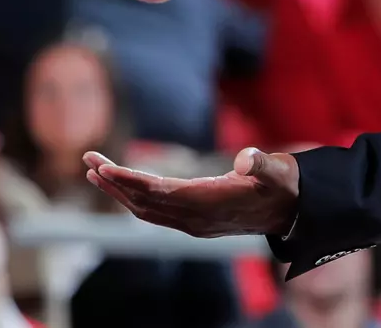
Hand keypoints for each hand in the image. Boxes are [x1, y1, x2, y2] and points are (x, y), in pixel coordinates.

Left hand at [84, 147, 299, 237]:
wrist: (292, 212)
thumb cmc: (283, 186)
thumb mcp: (278, 171)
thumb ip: (262, 164)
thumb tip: (245, 158)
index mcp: (210, 203)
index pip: (159, 193)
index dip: (130, 181)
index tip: (104, 168)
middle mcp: (196, 219)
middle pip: (144, 202)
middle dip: (114, 182)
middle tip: (88, 159)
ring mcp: (193, 223)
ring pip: (145, 210)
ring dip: (118, 192)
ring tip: (94, 170)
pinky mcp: (193, 221)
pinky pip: (155, 213)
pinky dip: (133, 199)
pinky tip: (121, 186)